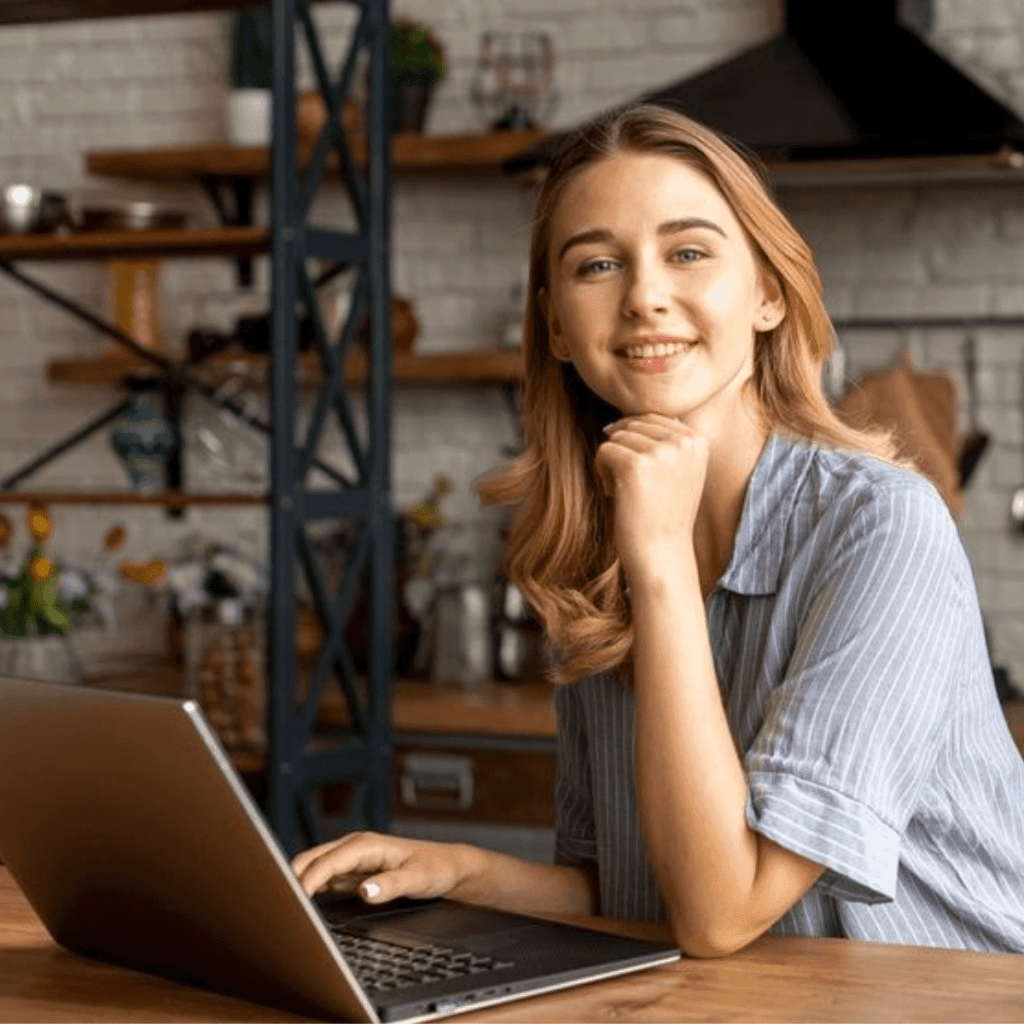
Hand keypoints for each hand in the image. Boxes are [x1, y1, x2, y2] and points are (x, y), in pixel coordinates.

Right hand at [292, 831, 468, 903]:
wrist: (447, 867)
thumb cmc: (435, 868)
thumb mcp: (418, 879)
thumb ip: (391, 885)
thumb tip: (365, 891)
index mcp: (365, 845)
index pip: (325, 862)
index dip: (305, 882)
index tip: (292, 903)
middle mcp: (354, 848)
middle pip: (310, 860)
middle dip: (291, 880)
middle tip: (277, 909)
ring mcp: (351, 859)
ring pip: (312, 868)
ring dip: (296, 884)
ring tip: (282, 910)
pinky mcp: (351, 872)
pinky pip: (322, 878)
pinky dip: (308, 890)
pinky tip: (302, 907)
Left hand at [595, 414, 707, 579]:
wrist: (662, 555)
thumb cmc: (662, 515)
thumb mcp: (677, 471)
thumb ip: (664, 441)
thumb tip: (621, 418)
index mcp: (697, 440)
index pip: (651, 418)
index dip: (637, 443)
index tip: (644, 476)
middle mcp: (684, 441)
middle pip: (632, 425)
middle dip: (623, 451)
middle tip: (633, 486)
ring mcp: (661, 452)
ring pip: (616, 437)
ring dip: (612, 463)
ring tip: (627, 492)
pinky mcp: (636, 465)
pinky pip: (603, 451)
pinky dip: (602, 473)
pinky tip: (616, 495)